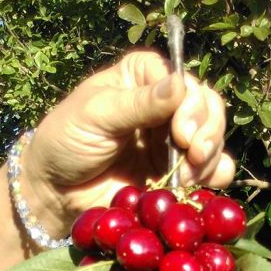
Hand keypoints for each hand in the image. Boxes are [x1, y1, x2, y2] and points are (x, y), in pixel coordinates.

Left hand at [21, 50, 234, 236]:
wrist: (56, 192)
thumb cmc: (66, 142)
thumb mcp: (96, 115)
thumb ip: (138, 103)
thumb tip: (180, 85)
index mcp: (143, 78)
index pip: (184, 81)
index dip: (191, 105)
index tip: (181, 133)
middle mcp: (164, 106)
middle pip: (208, 107)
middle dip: (207, 131)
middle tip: (193, 154)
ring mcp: (172, 143)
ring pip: (215, 140)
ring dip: (210, 157)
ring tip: (186, 177)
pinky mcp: (176, 176)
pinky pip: (212, 172)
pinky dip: (214, 177)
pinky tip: (196, 186)